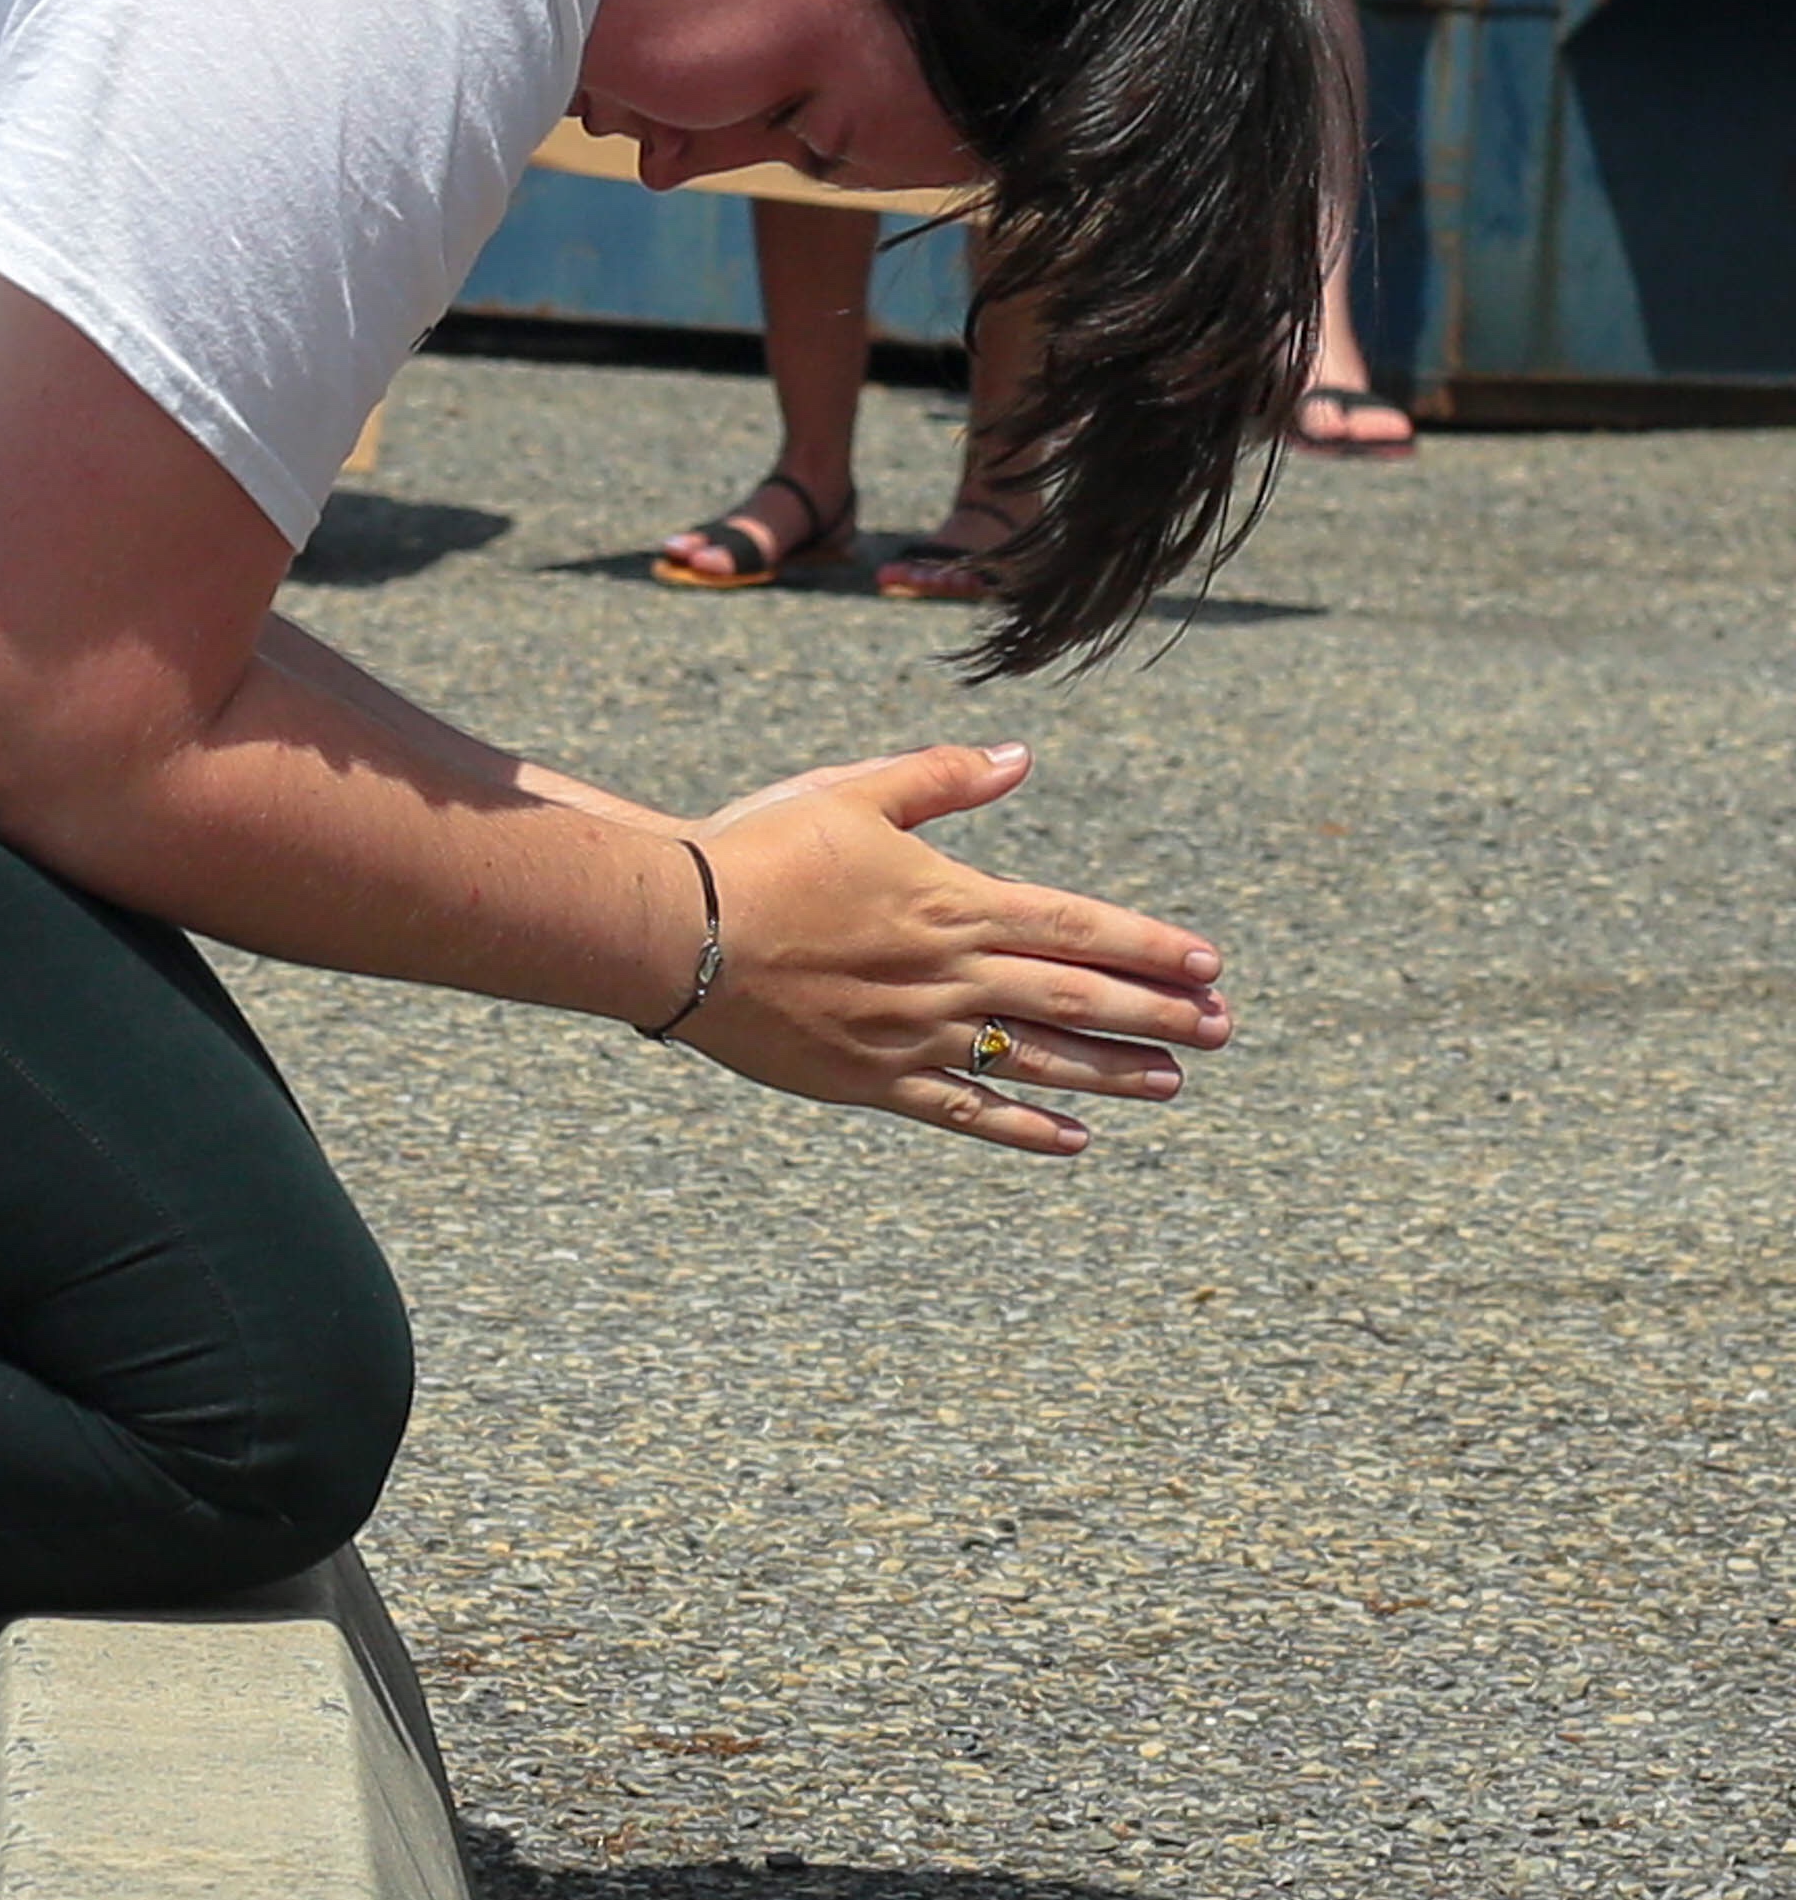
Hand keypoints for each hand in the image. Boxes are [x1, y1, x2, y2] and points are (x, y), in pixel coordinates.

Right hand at [672, 740, 1227, 1156]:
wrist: (676, 928)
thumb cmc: (758, 848)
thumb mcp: (852, 793)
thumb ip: (942, 780)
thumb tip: (1021, 757)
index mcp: (950, 901)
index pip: (1076, 926)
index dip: (1149, 947)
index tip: (1209, 965)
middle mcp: (947, 974)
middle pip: (1076, 997)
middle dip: (1157, 1014)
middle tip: (1223, 1029)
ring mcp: (914, 1034)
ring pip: (1036, 1058)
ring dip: (1112, 1072)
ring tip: (1172, 1083)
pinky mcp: (872, 1079)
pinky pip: (964, 1112)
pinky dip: (1023, 1129)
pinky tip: (1074, 1142)